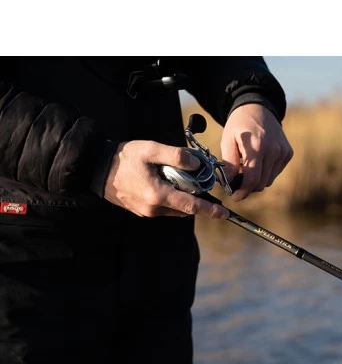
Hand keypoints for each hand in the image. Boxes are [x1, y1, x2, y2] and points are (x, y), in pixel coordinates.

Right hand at [104, 140, 228, 218]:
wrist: (95, 168)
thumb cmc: (122, 158)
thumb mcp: (150, 150)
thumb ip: (176, 156)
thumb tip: (197, 165)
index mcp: (158, 196)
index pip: (191, 206)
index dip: (210, 210)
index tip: (224, 213)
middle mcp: (153, 209)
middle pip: (185, 207)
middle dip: (195, 196)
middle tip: (196, 179)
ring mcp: (147, 212)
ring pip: (175, 208)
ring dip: (182, 197)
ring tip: (176, 177)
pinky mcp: (142, 211)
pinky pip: (164, 207)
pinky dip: (171, 197)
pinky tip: (164, 182)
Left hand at [220, 104, 292, 201]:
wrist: (258, 108)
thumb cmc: (239, 125)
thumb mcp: (227, 140)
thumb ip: (229, 163)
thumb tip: (229, 183)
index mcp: (257, 146)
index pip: (252, 179)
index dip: (242, 192)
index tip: (235, 196)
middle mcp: (274, 150)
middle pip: (261, 183)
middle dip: (248, 187)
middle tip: (237, 180)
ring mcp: (283, 152)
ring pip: (268, 180)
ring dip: (256, 180)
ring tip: (246, 168)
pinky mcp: (288, 153)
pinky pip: (275, 173)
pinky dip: (265, 173)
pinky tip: (258, 161)